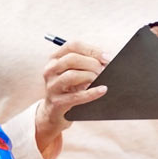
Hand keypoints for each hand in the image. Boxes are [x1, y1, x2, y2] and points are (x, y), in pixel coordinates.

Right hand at [35, 40, 109, 158]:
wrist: (54, 113)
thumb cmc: (70, 88)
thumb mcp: (74, 72)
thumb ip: (87, 62)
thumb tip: (107, 59)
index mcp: (55, 58)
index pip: (73, 46)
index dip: (92, 50)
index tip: (107, 57)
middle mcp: (50, 70)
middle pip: (72, 59)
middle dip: (92, 63)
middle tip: (104, 70)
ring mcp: (52, 87)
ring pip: (72, 75)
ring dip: (90, 76)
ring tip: (99, 80)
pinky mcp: (57, 102)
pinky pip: (76, 96)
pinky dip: (92, 93)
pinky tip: (103, 90)